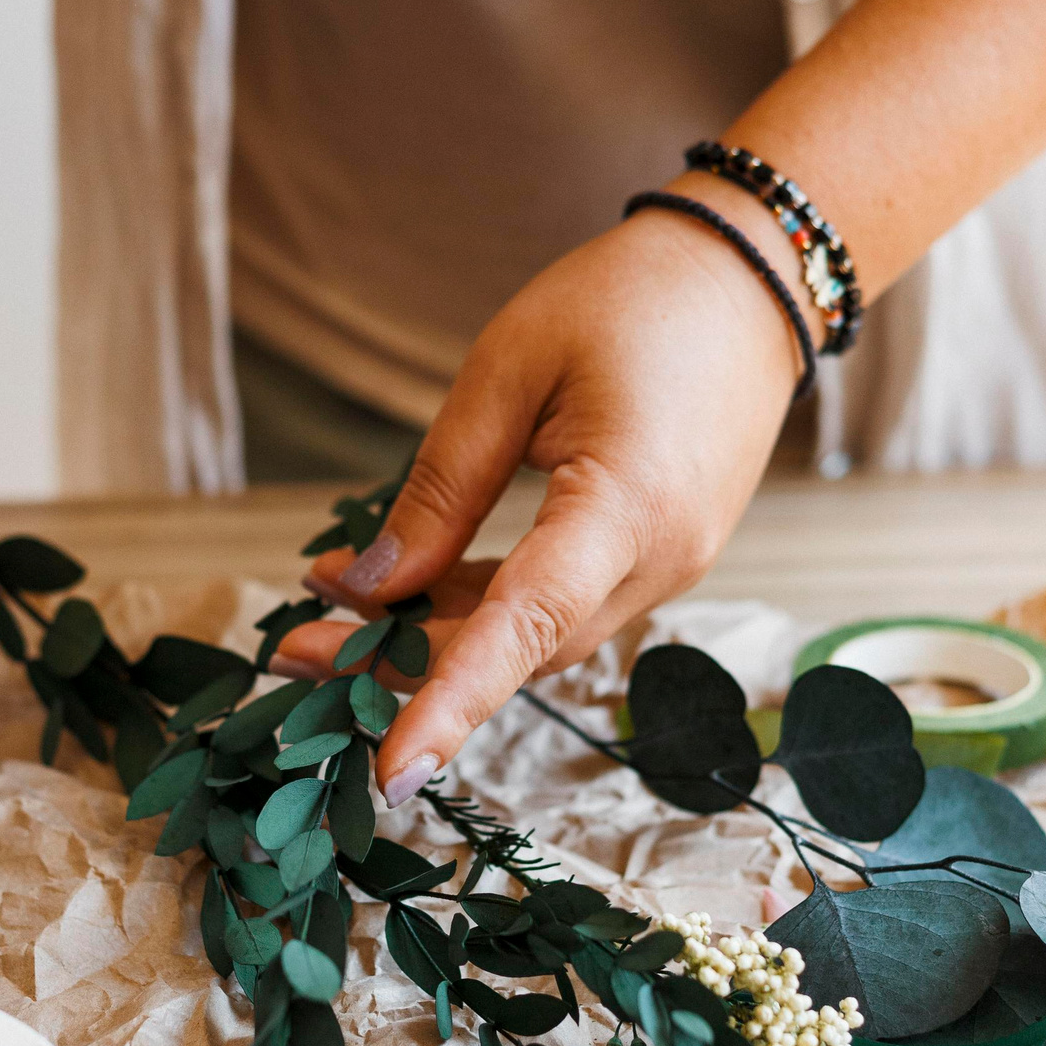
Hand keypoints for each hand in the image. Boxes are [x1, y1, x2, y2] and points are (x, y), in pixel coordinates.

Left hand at [272, 178, 803, 801]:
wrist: (751, 278)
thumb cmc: (628, 299)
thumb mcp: (508, 369)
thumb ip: (440, 487)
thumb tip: (367, 586)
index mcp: (628, 503)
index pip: (524, 626)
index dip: (450, 700)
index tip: (390, 767)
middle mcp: (662, 557)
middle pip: (519, 646)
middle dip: (407, 662)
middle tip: (295, 649)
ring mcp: (673, 565)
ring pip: (538, 636)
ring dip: (440, 636)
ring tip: (336, 614)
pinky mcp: (663, 557)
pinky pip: (563, 605)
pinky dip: (487, 609)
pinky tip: (413, 589)